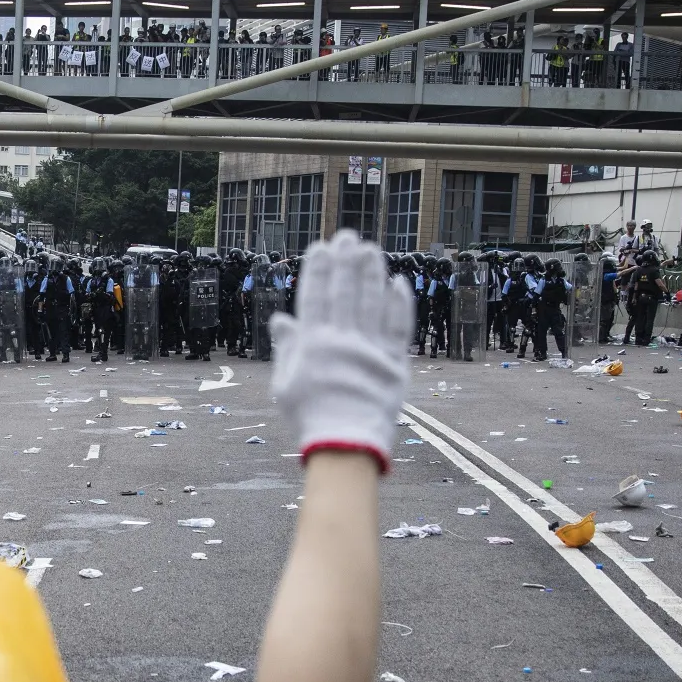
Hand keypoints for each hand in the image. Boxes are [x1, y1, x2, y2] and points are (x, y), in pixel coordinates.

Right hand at [268, 229, 411, 472]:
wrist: (345, 444)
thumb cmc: (309, 416)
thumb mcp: (285, 383)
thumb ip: (287, 348)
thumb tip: (282, 318)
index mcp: (314, 344)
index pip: (316, 298)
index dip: (318, 271)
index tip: (321, 248)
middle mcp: (343, 340)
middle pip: (345, 293)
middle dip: (345, 262)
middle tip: (348, 237)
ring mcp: (370, 350)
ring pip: (372, 303)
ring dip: (371, 273)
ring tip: (371, 249)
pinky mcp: (394, 363)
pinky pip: (399, 328)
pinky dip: (399, 304)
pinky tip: (398, 282)